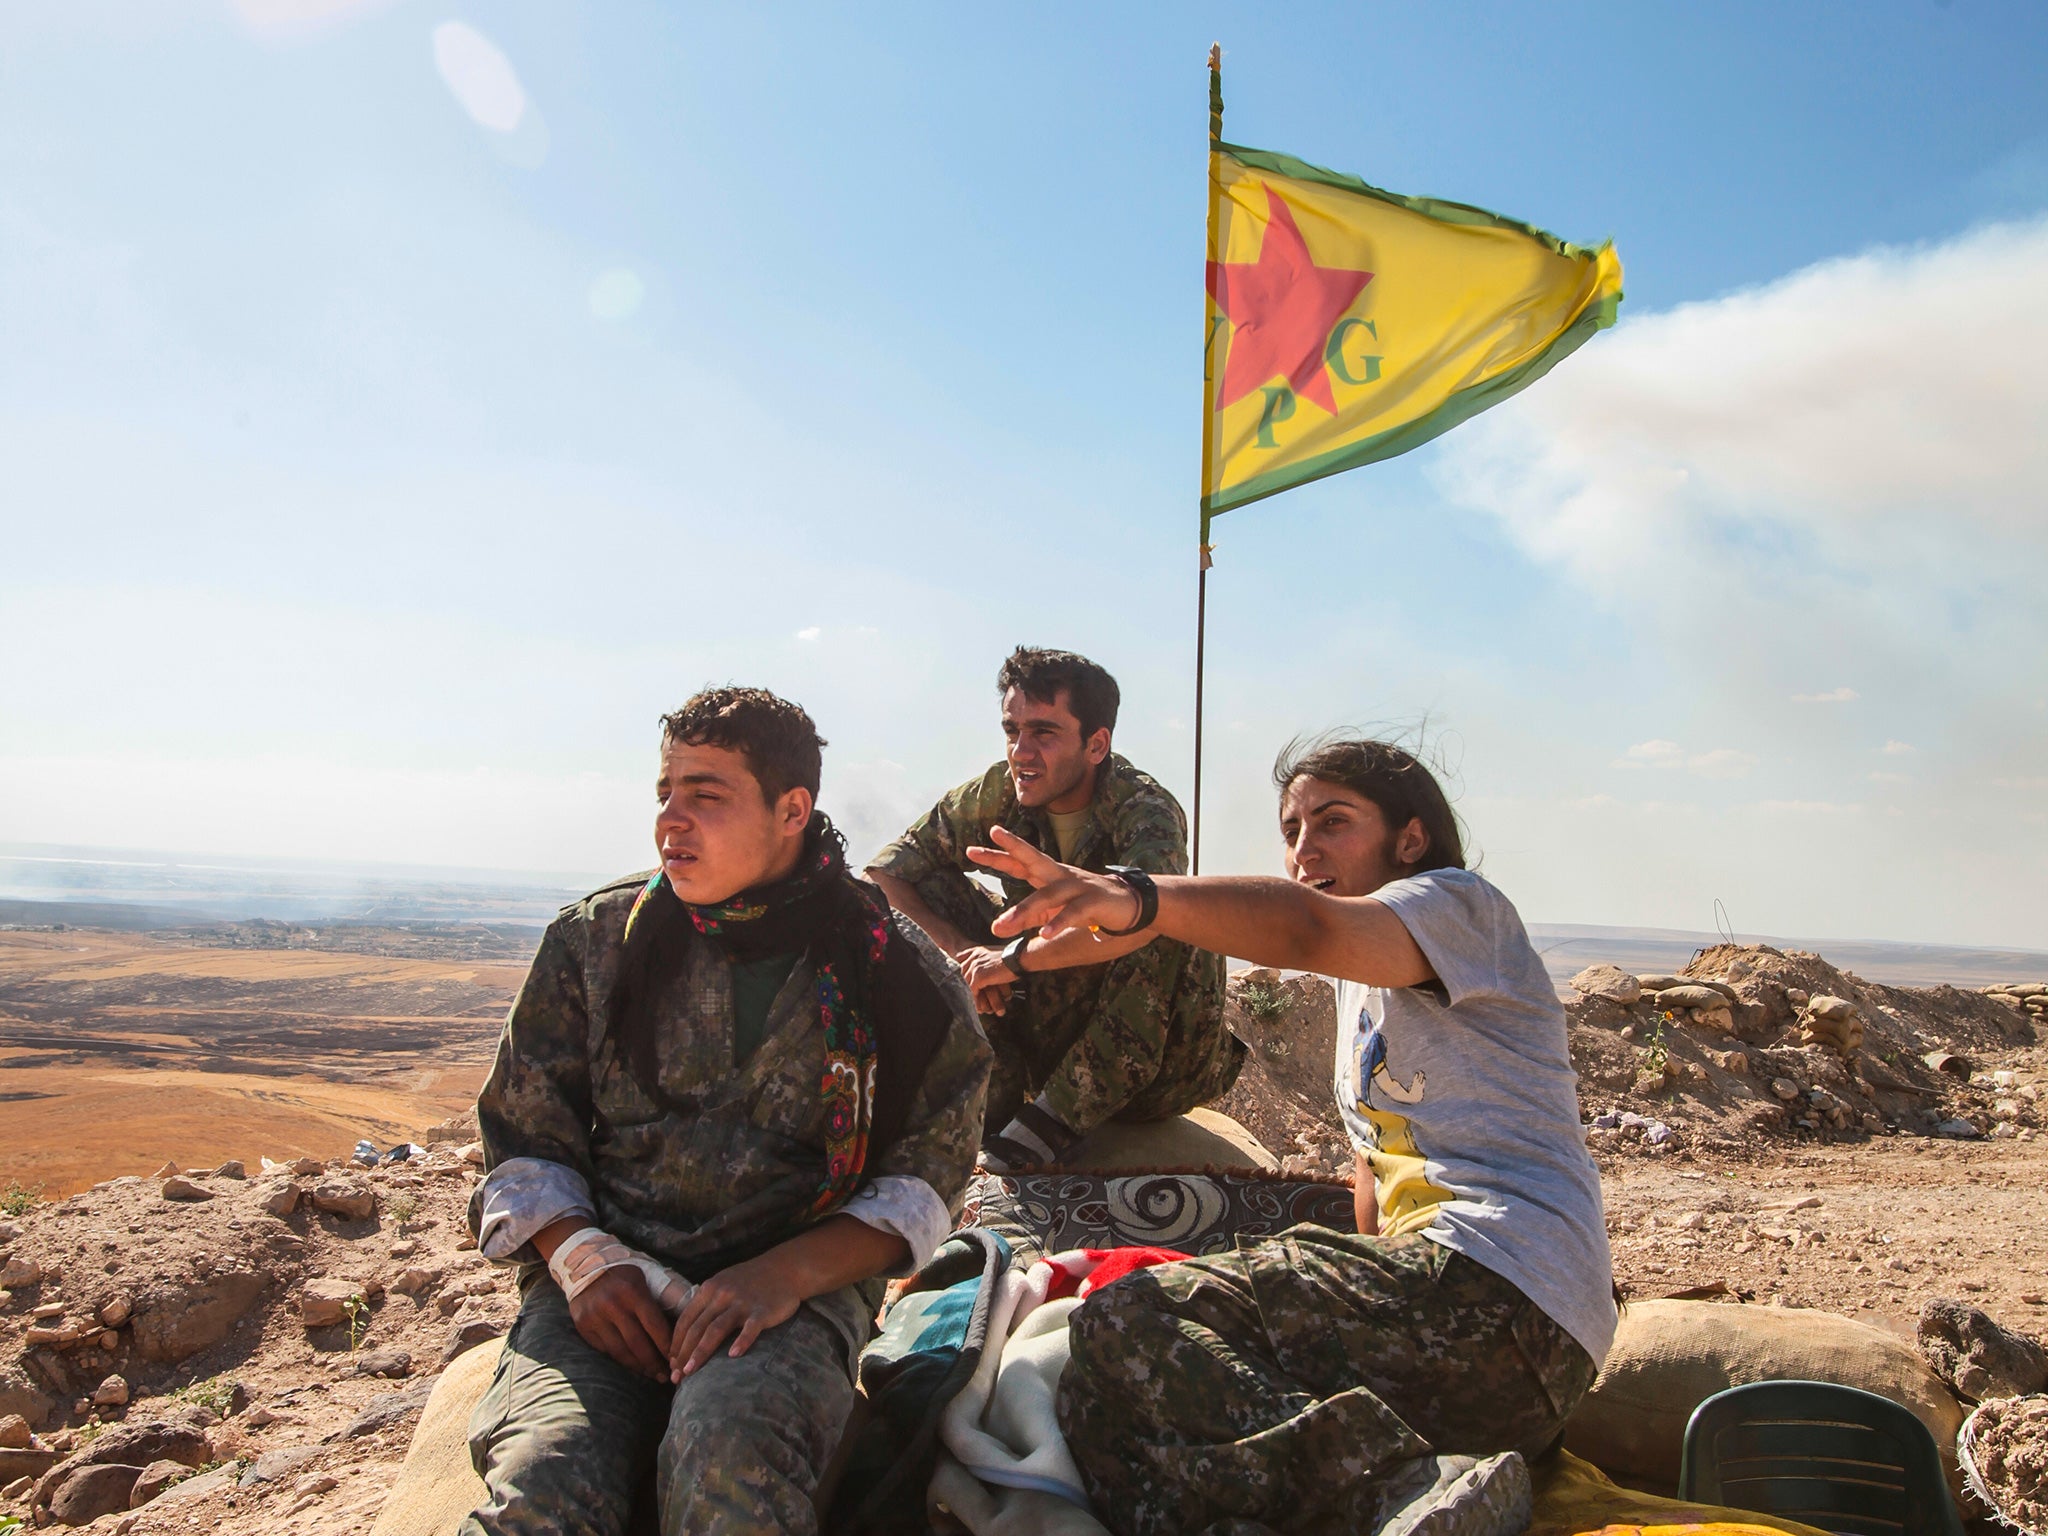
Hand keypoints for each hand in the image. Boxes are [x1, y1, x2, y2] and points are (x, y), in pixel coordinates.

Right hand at [566, 1267, 672, 1381]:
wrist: (582, 1267)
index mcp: (632, 1291)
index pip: (654, 1325)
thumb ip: (658, 1299)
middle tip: (666, 1376)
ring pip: (621, 1351)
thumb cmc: (622, 1275)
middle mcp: (613, 1305)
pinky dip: (621, 1360)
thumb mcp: (642, 1277)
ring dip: (638, 1367)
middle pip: (638, 1343)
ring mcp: (595, 1317)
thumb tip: (683, 1325)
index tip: (677, 1359)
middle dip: (654, 1363)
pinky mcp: (583, 1326)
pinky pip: (606, 1350)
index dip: (667, 1346)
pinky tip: (633, 1365)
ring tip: (652, 1375)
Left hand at [668, 1251, 803, 1380]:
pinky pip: (750, 1328)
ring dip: (701, 1352)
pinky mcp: (762, 1311)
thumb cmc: (750, 1281)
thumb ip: (706, 1304)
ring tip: (691, 1371)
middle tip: (675, 1377)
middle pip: (697, 1328)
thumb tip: (686, 1333)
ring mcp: (742, 1303)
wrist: (785, 1268)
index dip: (676, 1344)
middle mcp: (722, 1295)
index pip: (685, 1320)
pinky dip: (742, 1341)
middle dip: (683, 1354)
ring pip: (716, 1329)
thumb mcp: (723, 1284)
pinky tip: (734, 1356)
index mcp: (709, 1289)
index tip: (671, 1364)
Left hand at [957, 946, 1016, 1015]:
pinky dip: (975, 999)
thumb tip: (983, 972)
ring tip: (971, 1005)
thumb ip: (985, 960)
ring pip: (966, 983)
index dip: (960, 971)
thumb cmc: (1013, 958)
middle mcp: (973, 957)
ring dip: (968, 995)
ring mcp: (975, 966)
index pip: (961, 959)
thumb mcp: (995, 955)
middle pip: (962, 973)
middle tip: (964, 996)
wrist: (1019, 958)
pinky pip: (972, 991)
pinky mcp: (979, 976)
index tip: (960, 980)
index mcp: (977, 950)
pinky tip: (978, 1007)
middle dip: (963, 985)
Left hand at [968, 827, 1142, 939]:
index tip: (971, 851)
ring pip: (1047, 895)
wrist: (1131, 904)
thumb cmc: (1088, 905)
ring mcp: (1077, 886)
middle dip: (1006, 852)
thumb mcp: (1052, 911)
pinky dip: (1058, 923)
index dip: (997, 856)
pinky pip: (1073, 913)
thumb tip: (997, 928)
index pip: (1020, 862)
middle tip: (977, 850)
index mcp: (1050, 875)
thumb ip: (1027, 917)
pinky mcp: (1094, 902)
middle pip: (1031, 859)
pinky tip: (1044, 934)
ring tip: (1001, 926)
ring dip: (1024, 911)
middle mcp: (1060, 875)